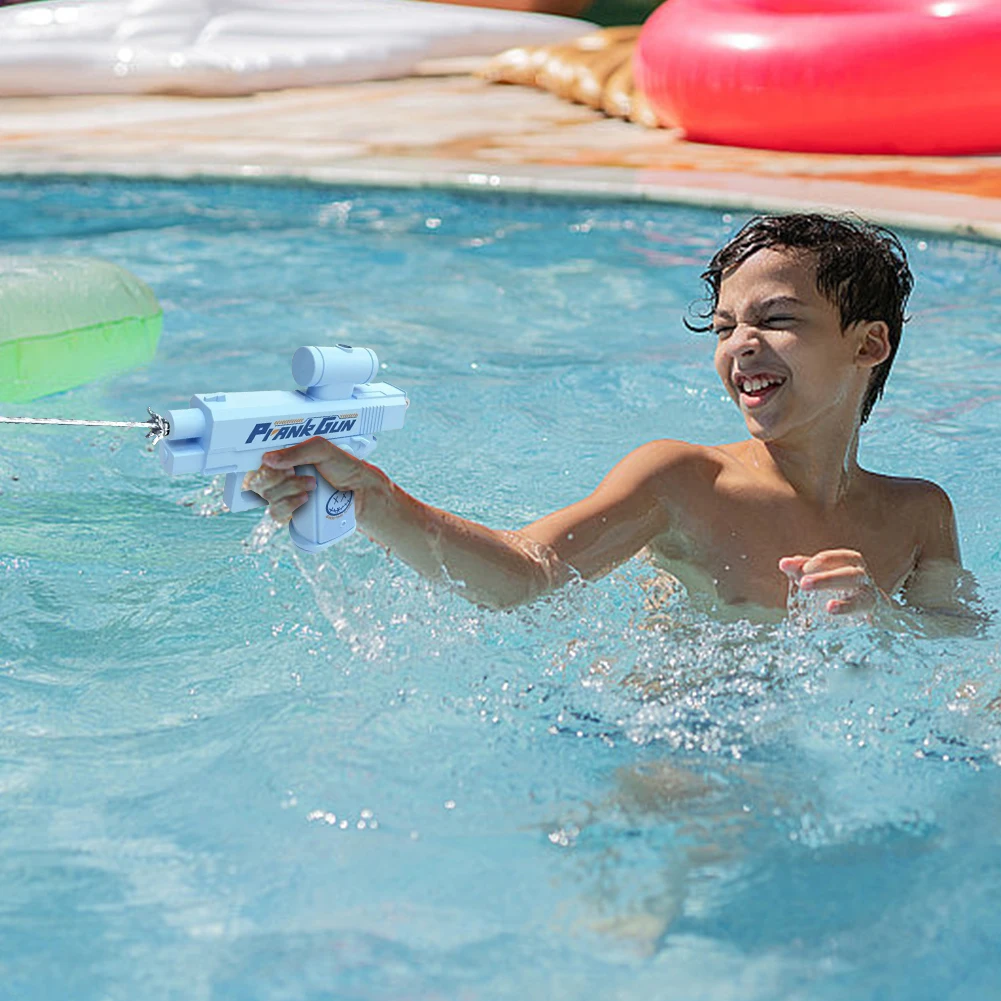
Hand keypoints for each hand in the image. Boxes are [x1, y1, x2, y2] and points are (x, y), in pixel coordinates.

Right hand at [242, 436, 369, 524]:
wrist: (358, 490)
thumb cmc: (342, 466)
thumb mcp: (321, 450)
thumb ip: (295, 452)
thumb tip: (267, 460)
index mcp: (283, 457)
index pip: (256, 462)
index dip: (264, 466)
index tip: (284, 466)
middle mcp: (279, 475)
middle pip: (257, 481)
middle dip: (278, 478)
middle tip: (296, 472)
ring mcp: (283, 494)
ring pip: (268, 497)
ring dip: (290, 490)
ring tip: (311, 485)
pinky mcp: (289, 511)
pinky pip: (276, 513)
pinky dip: (289, 505)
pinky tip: (304, 499)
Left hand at [779, 549, 883, 615]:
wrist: (872, 607)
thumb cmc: (842, 587)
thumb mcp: (822, 576)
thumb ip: (803, 570)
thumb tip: (784, 563)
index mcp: (847, 560)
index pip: (828, 559)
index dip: (811, 564)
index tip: (797, 572)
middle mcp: (859, 571)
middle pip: (841, 571)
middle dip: (823, 577)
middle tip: (803, 583)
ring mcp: (867, 588)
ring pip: (851, 583)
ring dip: (834, 587)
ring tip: (819, 596)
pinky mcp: (871, 605)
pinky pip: (859, 604)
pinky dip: (845, 606)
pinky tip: (830, 608)